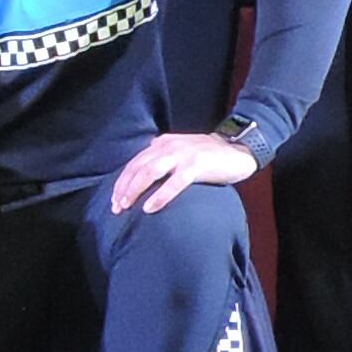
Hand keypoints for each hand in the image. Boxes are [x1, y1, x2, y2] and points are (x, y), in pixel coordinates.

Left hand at [110, 128, 260, 215]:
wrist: (237, 149)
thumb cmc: (208, 155)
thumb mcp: (180, 150)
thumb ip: (162, 156)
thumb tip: (142, 168)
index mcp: (162, 143)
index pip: (135, 163)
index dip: (122, 182)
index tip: (114, 199)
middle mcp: (168, 146)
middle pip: (138, 168)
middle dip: (124, 188)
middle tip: (116, 208)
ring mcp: (182, 155)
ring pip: (150, 172)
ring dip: (135, 191)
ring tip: (126, 206)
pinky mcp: (196, 166)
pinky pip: (174, 183)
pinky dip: (159, 196)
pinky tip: (149, 208)